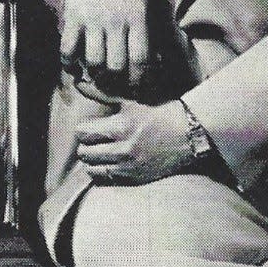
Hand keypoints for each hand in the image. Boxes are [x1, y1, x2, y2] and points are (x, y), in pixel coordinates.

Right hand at [61, 0, 148, 91]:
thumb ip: (151, 32)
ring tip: (99, 76)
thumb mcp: (145, 5)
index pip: (141, 59)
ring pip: (94, 61)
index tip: (138, 86)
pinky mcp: (72, 16)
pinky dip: (69, 63)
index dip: (140, 79)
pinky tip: (74, 67)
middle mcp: (115, 20)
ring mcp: (92, 19)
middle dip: (118, 82)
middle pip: (117, 65)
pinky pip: (68, 48)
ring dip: (96, 74)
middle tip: (117, 84)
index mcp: (137, 17)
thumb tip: (158, 65)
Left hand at [75, 99, 193, 184]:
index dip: (82, 129)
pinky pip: (107, 179)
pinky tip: (108, 162)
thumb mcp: (130, 101)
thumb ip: (104, 98)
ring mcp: (129, 167)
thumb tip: (81, 87)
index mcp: (121, 127)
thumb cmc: (157, 112)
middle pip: (84, 153)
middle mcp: (123, 150)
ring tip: (98, 152)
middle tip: (90, 140)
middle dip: (84, 145)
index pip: (83, 133)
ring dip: (92, 160)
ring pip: (92, 169)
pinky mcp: (136, 178)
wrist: (186, 133)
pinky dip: (103, 171)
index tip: (86, 126)